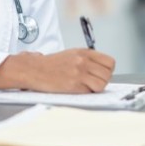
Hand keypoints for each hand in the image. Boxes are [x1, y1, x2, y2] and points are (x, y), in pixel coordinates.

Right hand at [0, 49, 115, 92]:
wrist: (34, 69)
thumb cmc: (52, 64)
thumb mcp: (72, 55)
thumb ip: (87, 60)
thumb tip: (103, 69)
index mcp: (84, 52)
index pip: (110, 62)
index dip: (108, 70)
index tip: (101, 74)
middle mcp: (84, 61)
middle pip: (108, 74)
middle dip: (103, 80)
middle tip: (94, 82)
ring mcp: (79, 72)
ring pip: (102, 84)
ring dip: (97, 88)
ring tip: (86, 87)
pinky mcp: (73, 85)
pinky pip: (90, 91)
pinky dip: (87, 93)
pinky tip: (78, 89)